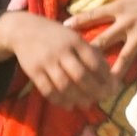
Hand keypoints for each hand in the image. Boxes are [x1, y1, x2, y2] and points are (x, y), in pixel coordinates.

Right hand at [0, 11, 114, 110]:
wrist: (23, 30)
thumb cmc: (55, 35)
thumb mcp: (74, 36)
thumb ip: (90, 52)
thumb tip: (109, 72)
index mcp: (74, 41)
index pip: (94, 61)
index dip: (105, 77)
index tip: (113, 87)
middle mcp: (61, 51)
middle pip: (80, 76)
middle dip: (94, 90)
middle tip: (102, 99)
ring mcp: (46, 62)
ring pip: (64, 85)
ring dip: (78, 98)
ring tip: (87, 104)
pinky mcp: (34, 71)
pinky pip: (48, 90)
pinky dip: (60, 100)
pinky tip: (69, 105)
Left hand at [64, 0, 136, 81]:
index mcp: (119, 8)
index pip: (94, 15)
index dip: (79, 21)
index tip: (64, 28)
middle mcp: (126, 25)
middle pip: (104, 42)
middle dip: (89, 53)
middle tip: (74, 66)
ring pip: (123, 58)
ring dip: (112, 72)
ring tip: (101, 87)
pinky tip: (136, 92)